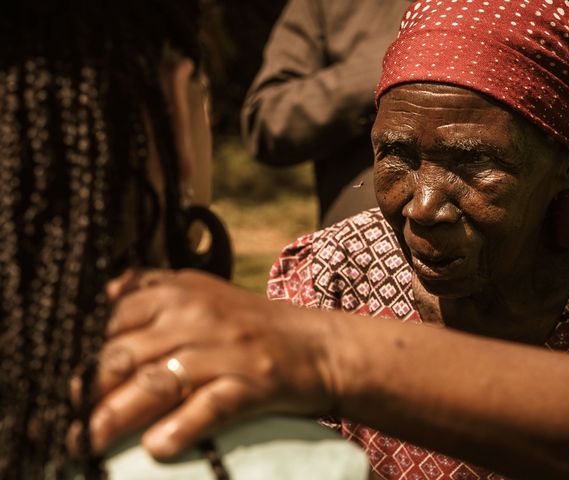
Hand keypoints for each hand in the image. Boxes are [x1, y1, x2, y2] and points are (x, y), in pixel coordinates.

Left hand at [75, 269, 336, 458]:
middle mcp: (200, 316)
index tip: (70, 384)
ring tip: (91, 443)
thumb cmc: (252, 323)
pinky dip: (180, 429)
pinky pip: (208, 407)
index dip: (85, 354)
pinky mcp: (253, 382)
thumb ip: (156, 288)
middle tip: (72, 422)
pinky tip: (157, 448)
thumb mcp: (204, 292)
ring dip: (117, 418)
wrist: (317, 344)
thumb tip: (105, 293)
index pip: (115, 318)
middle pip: (126, 355)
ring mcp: (227, 349)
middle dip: (91, 393)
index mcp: (182, 290)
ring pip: (156, 384)